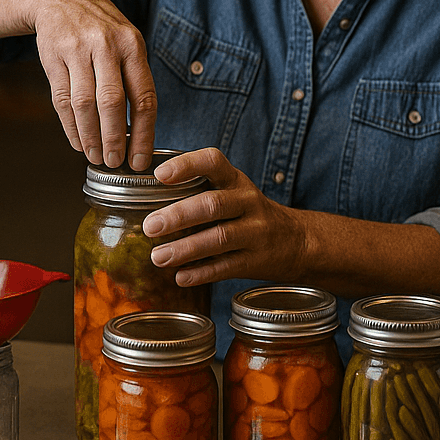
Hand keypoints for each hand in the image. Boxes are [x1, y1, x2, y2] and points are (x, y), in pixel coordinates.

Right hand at [28, 0, 155, 170]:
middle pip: (112, 102)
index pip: (143, 97)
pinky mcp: (53, 56)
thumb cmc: (100, 27)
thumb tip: (139, 130)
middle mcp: (106, 45)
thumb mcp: (126, 42)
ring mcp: (77, 49)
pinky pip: (61, 99)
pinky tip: (77, 140)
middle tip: (114, 161)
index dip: (143, 133)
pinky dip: (70, 125)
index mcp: (132, 45)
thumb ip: (134, 78)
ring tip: (94, 156)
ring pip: (84, 104)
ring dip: (90, 136)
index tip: (140, 159)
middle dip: (114, 139)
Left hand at [141, 148, 308, 286]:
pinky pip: (227, 267)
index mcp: (236, 180)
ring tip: (158, 257)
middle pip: (213, 204)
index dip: (187, 165)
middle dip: (179, 215)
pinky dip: (202, 273)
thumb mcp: (232, 191)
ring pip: (219, 238)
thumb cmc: (249, 213)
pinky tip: (181, 277)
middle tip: (150, 227)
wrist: (297, 241)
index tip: (160, 175)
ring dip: (186, 248)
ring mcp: (255, 232)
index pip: (213, 162)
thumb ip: (199, 190)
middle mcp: (248, 202)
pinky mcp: (256, 260)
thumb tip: (142, 198)